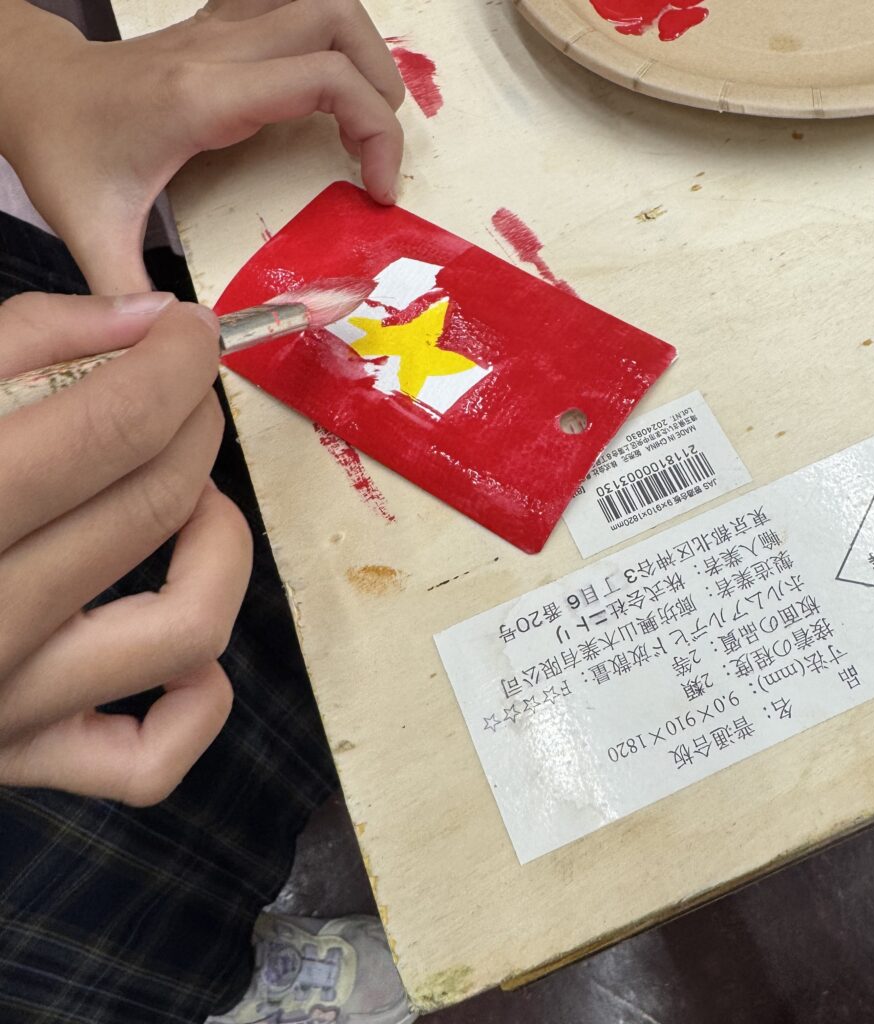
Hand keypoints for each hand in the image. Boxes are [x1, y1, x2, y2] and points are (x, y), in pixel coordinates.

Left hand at [0, 0, 404, 293]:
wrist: (30, 90)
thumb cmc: (65, 155)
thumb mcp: (92, 236)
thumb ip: (133, 298)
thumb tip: (185, 342)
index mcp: (204, 98)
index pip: (325, 79)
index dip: (375, 133)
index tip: (378, 193)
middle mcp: (220, 50)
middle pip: (338, 27)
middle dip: (381, 96)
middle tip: (379, 160)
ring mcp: (221, 29)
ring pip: (327, 4)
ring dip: (366, 56)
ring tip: (368, 120)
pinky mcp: (222, 26)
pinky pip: (295, 3)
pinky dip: (329, 35)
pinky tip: (328, 79)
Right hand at [0, 292, 251, 804]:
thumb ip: (20, 339)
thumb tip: (146, 318)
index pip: (103, 430)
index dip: (172, 367)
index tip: (191, 332)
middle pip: (149, 509)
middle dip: (194, 429)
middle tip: (186, 396)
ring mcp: (1, 706)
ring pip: (184, 630)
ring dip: (219, 549)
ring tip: (190, 503)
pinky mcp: (17, 761)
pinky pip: (150, 760)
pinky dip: (195, 701)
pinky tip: (180, 649)